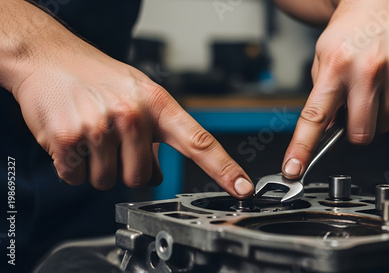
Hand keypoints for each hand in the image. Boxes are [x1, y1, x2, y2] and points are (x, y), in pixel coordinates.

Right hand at [10, 30, 253, 197]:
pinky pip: (78, 178)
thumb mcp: (139, 96)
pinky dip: (73, 167)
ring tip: (92, 136)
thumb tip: (160, 175)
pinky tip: (73, 140)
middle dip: (126, 168)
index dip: (224, 169)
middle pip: (143, 178)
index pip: (199, 142)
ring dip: (98, 168)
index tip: (242, 188)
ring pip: (108, 181)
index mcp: (158, 104)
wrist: (49, 57)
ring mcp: (102, 126)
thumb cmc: (98, 77)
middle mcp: (133, 115)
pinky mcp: (71, 138)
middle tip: (113, 142)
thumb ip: (156, 134)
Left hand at [282, 0, 388, 178]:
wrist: (381, 0)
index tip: (293, 169)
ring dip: (374, 116)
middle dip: (353, 132)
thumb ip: (322, 96)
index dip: (303, 148)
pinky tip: (387, 81)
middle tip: (351, 112)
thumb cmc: (349, 29)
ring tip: (369, 88)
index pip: (315, 118)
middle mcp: (369, 71)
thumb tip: (327, 132)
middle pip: (361, 134)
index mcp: (336, 67)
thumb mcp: (322, 58)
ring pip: (384, 125)